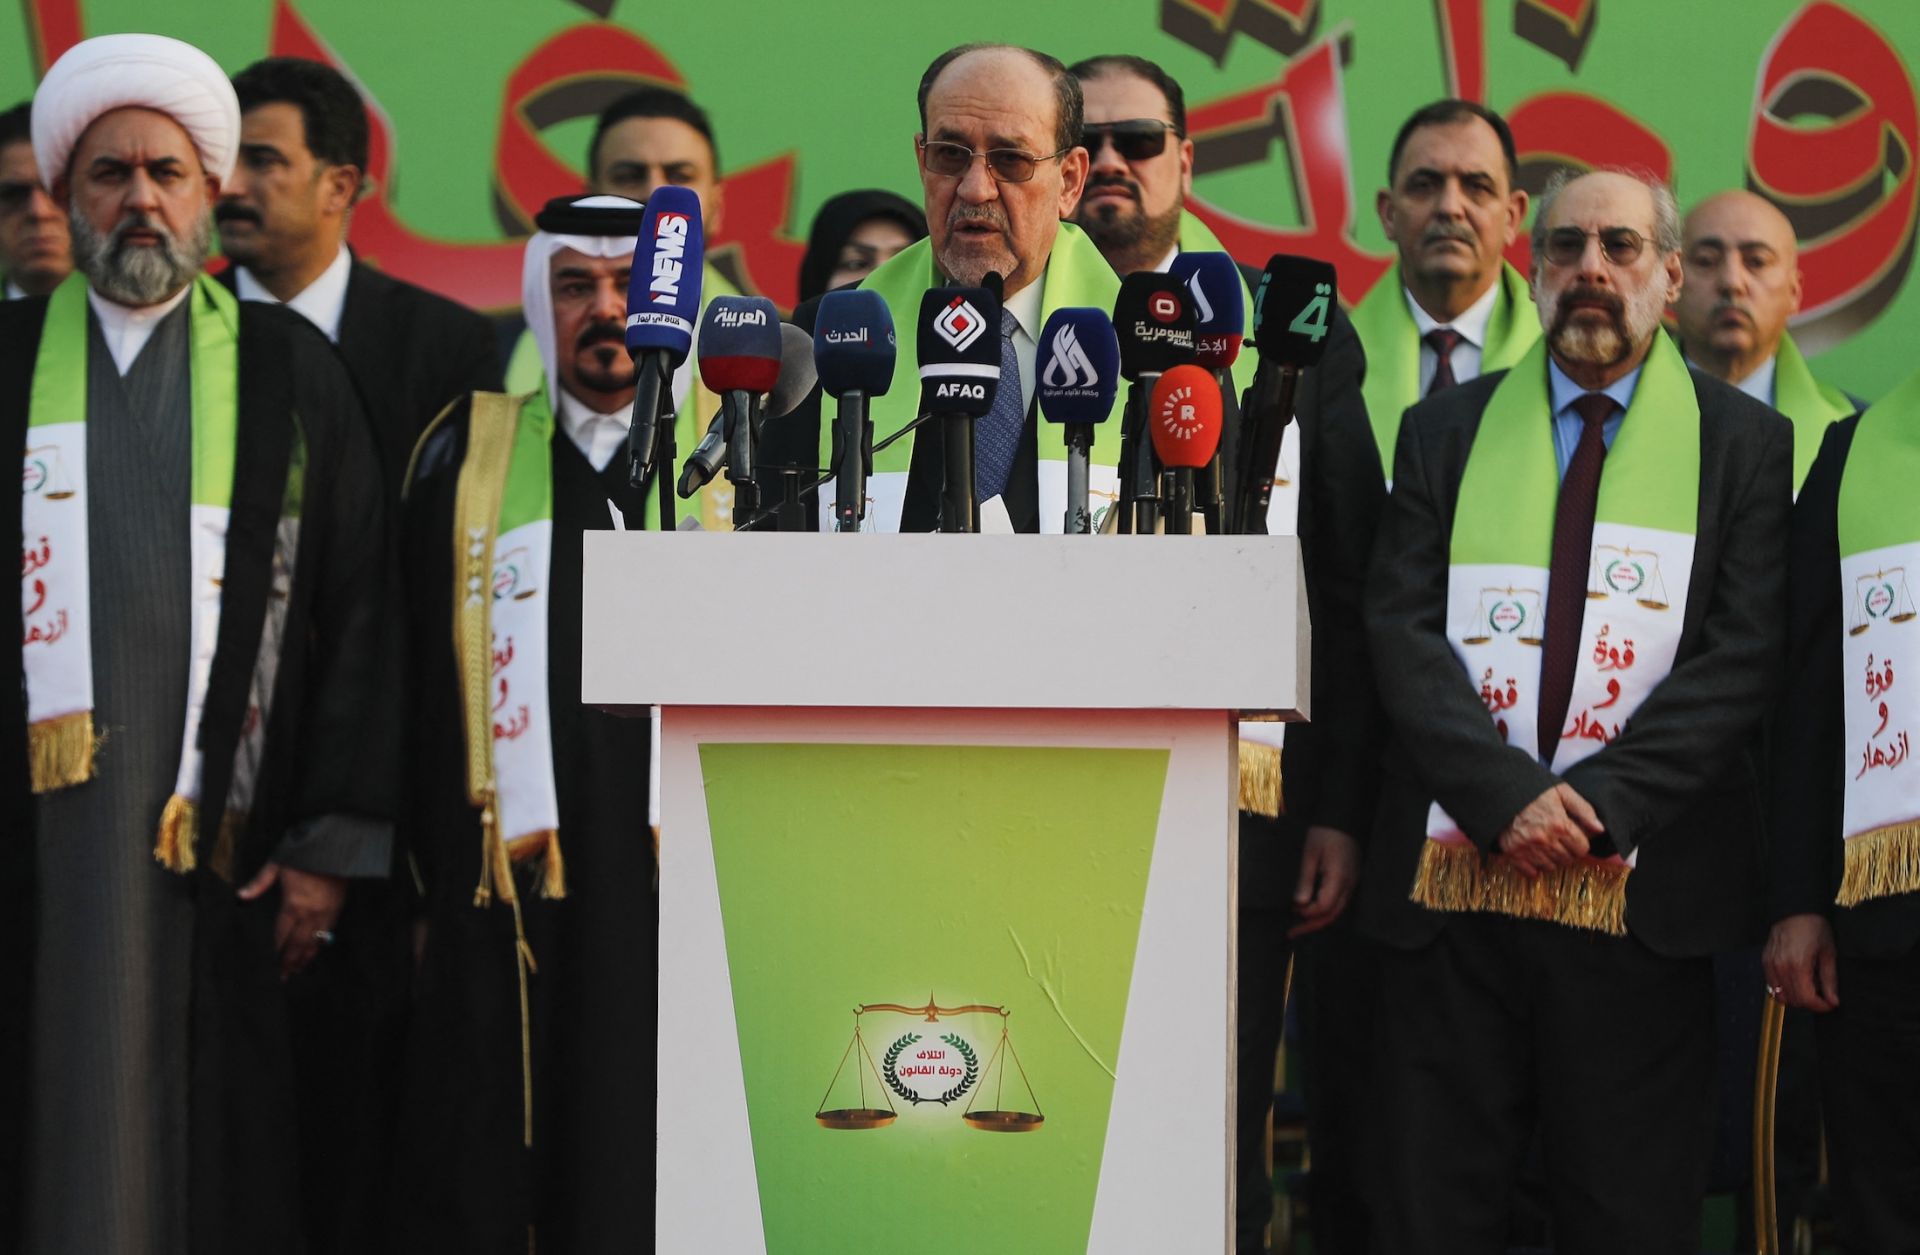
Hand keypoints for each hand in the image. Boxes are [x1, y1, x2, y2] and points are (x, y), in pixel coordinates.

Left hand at [238, 861, 347, 980]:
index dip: (276, 951)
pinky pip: (327, 932)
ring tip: (297, 971)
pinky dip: (320, 945)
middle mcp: (310, 912)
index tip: (270, 966)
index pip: (282, 934)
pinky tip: (315, 951)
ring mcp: (326, 912)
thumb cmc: (305, 853)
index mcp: (294, 904)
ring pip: (314, 941)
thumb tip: (241, 895)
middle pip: (298, 944)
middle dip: (289, 962)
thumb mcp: (278, 863)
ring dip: (305, 958)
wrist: (336, 847)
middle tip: (282, 978)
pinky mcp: (337, 908)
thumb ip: (260, 882)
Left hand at [1289, 826, 1358, 938]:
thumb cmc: (1324, 834)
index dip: (1307, 912)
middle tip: (1292, 932)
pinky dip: (1325, 910)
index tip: (1292, 909)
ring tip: (1299, 926)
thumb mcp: (1310, 855)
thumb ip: (1305, 881)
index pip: (1324, 906)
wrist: (1343, 819)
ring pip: (1337, 911)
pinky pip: (1339, 902)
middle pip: (1333, 914)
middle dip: (1312, 925)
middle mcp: (1349, 885)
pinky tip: (1312, 911)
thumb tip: (1299, 904)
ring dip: (1318, 920)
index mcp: (1339, 878)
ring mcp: (1353, 884)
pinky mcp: (1351, 880)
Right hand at [1494, 783, 1602, 878]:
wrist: (1500, 790)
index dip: (1580, 843)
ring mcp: (1528, 848)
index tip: (1573, 837)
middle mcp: (1545, 840)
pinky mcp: (1512, 853)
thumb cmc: (1532, 790)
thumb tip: (1600, 829)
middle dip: (1567, 851)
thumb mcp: (1561, 792)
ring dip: (1552, 859)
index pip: (1582, 849)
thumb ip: (1583, 810)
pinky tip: (1534, 855)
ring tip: (1546, 846)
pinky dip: (1534, 868)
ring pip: (1551, 867)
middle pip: (1567, 859)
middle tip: (1559, 840)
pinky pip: (1531, 872)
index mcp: (1559, 824)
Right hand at [1763, 913, 1839, 1011]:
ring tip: (1809, 986)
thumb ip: (1830, 980)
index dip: (1820, 1006)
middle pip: (1793, 999)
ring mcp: (1770, 964)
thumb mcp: (1829, 953)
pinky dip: (1784, 989)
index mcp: (1799, 965)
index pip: (1806, 999)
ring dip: (1797, 997)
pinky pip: (1772, 985)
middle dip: (1810, 1002)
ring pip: (1781, 995)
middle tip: (1822, 995)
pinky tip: (1796, 980)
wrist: (1795, 910)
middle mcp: (1781, 967)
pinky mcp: (1765, 961)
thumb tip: (1833, 1001)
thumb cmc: (1815, 928)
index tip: (1830, 1004)